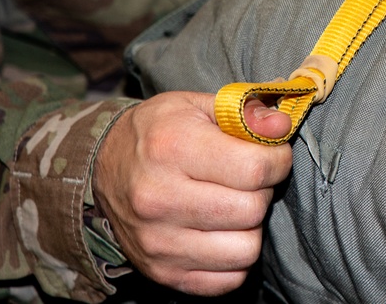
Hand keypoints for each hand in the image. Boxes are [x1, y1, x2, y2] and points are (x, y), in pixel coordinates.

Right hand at [92, 92, 291, 295]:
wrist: (104, 166)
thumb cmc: (159, 131)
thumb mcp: (198, 105)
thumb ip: (245, 112)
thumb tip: (282, 126)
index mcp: (172, 148)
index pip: (254, 168)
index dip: (277, 160)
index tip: (272, 155)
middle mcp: (160, 198)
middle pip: (252, 209)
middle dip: (263, 191)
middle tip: (249, 179)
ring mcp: (158, 241)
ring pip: (245, 250)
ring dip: (250, 227)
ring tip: (234, 205)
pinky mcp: (161, 272)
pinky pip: (228, 280)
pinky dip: (234, 258)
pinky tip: (222, 231)